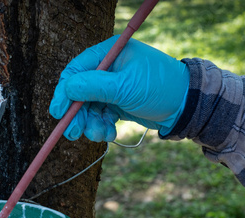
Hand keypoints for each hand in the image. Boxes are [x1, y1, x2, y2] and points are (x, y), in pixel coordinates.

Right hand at [49, 36, 189, 141]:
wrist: (187, 106)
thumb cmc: (159, 88)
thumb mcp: (125, 87)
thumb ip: (93, 87)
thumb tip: (66, 88)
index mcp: (109, 54)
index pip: (76, 71)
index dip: (64, 93)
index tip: (58, 113)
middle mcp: (108, 69)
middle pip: (80, 92)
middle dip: (77, 114)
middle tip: (75, 133)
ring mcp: (113, 87)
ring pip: (90, 108)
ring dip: (91, 124)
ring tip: (102, 135)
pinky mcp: (119, 103)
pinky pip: (101, 116)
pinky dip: (103, 127)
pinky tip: (111, 134)